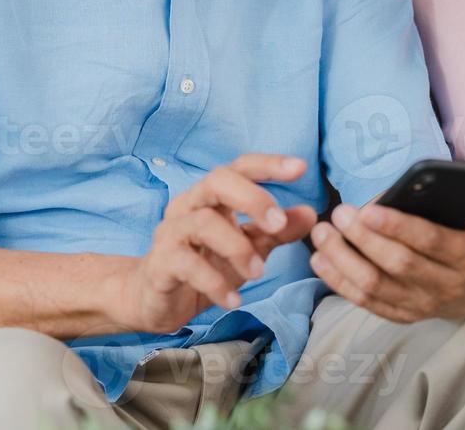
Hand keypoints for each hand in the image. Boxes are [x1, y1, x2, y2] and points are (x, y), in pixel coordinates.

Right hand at [110, 154, 317, 332]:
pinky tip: (234, 300)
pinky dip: (215, 283)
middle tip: (278, 224)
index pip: (240, 168)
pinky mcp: (160, 263)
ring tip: (258, 273)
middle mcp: (189, 205)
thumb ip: (275, 231)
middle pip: (217, 181)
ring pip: (203, 222)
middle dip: (252, 198)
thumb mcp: (248, 247)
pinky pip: (187, 264)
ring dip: (237, 247)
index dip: (269, 164)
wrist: (154, 299)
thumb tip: (310, 215)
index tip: (301, 168)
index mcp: (212, 196)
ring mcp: (171, 232)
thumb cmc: (204, 265)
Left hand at [307, 192, 464, 322]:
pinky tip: (320, 258)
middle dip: (364, 238)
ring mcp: (419, 305)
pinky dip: (338, 281)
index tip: (369, 208)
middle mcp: (444, 286)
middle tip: (339, 213)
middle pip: (397, 264)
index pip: (431, 242)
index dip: (399, 227)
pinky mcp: (399, 316)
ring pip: (374, 285)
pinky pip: (364, 301)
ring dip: (343, 259)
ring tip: (322, 232)